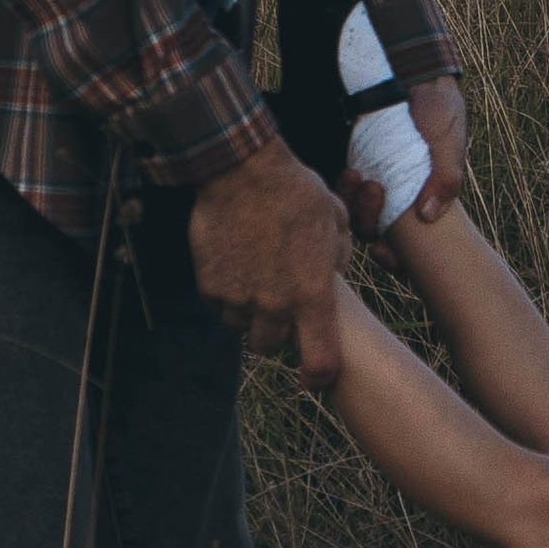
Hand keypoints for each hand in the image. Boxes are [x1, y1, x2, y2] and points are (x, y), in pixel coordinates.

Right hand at [189, 134, 351, 386]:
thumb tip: (333, 274)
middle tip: (280, 306)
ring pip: (242, 328)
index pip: (320, 360)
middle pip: (272, 347)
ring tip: (256, 281)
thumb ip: (338, 256)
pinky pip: (219, 306)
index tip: (316, 375)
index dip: (319, 374)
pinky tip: (235, 266)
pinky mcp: (209, 286)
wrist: (242, 171)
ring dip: (250, 315)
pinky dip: (226, 296)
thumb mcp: (335, 220)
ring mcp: (238, 298)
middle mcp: (274, 304)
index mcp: (312, 293)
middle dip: (277, 333)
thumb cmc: (296, 191)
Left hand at [343, 76, 468, 243]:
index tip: (384, 253)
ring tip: (358, 176)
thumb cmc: (438, 112)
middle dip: (370, 222)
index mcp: (422, 203)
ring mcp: (372, 183)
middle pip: (374, 233)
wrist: (413, 74)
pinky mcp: (353, 165)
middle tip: (376, 190)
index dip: (393, 260)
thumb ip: (446, 178)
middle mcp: (395, 200)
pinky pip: (340, 193)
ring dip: (354, 205)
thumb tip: (428, 215)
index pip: (407, 250)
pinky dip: (343, 190)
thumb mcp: (449, 143)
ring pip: (354, 215)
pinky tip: (350, 173)